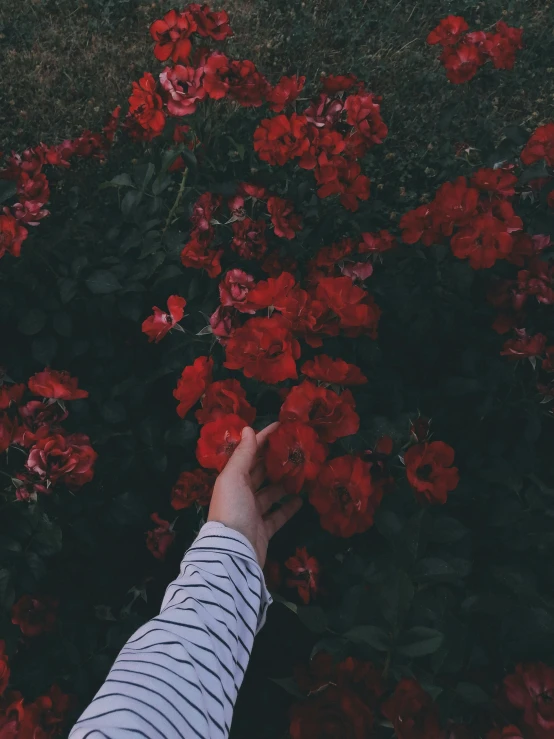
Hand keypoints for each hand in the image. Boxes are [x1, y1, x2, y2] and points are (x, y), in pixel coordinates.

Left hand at [208, 423, 301, 566]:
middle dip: (276, 460)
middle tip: (297, 448)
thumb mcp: (234, 477)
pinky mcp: (264, 529)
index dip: (263, 439)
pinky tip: (302, 498)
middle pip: (260, 472)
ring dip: (285, 482)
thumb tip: (248, 428)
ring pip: (271, 492)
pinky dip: (289, 507)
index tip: (281, 427)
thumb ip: (243, 454)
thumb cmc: (232, 509)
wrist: (233, 552)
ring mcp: (253, 512)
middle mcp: (242, 494)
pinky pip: (278, 515)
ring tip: (303, 471)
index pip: (249, 453)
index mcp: (232, 479)